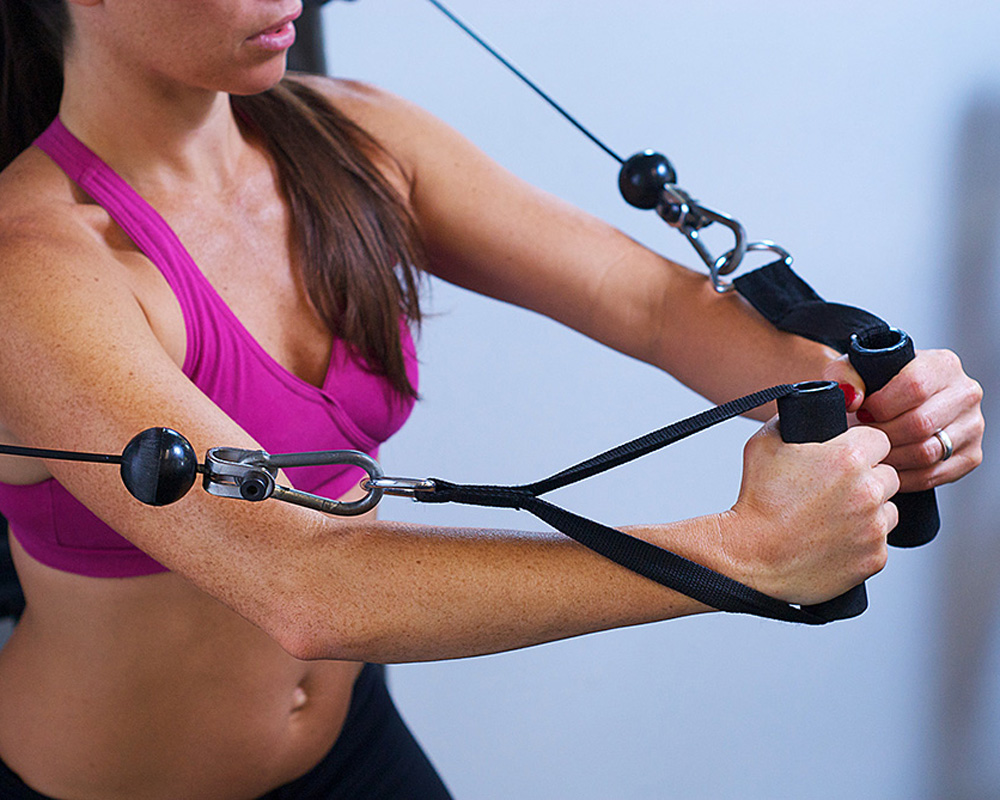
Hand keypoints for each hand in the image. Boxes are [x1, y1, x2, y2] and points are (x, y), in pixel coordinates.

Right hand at [720, 419, 898, 605]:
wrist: (751, 556)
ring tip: (835, 517)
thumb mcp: (763, 444)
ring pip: (889, 509)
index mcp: (848, 457)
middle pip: (889, 474)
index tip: (848, 458)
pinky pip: (880, 543)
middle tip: (838, 490)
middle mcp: (868, 490)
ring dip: (870, 510)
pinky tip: (835, 539)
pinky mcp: (875, 558)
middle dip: (869, 479)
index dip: (862, 447)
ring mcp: (875, 527)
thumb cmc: (756, 501)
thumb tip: (801, 409)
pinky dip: (863, 541)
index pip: (880, 439)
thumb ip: (789, 420)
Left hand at [824, 349, 983, 492]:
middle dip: (882, 435)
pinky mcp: (970, 455)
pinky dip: (903, 477)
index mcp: (942, 364)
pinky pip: (934, 475)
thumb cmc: (872, 384)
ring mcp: (972, 426)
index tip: (862, 412)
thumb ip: (845, 376)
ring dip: (890, 458)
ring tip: (871, 451)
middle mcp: (965, 393)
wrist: (888, 400)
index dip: (881, 406)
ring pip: (927, 452)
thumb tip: (852, 399)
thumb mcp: (853, 369)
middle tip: (863, 438)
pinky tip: (886, 467)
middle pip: (920, 424)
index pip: (914, 387)